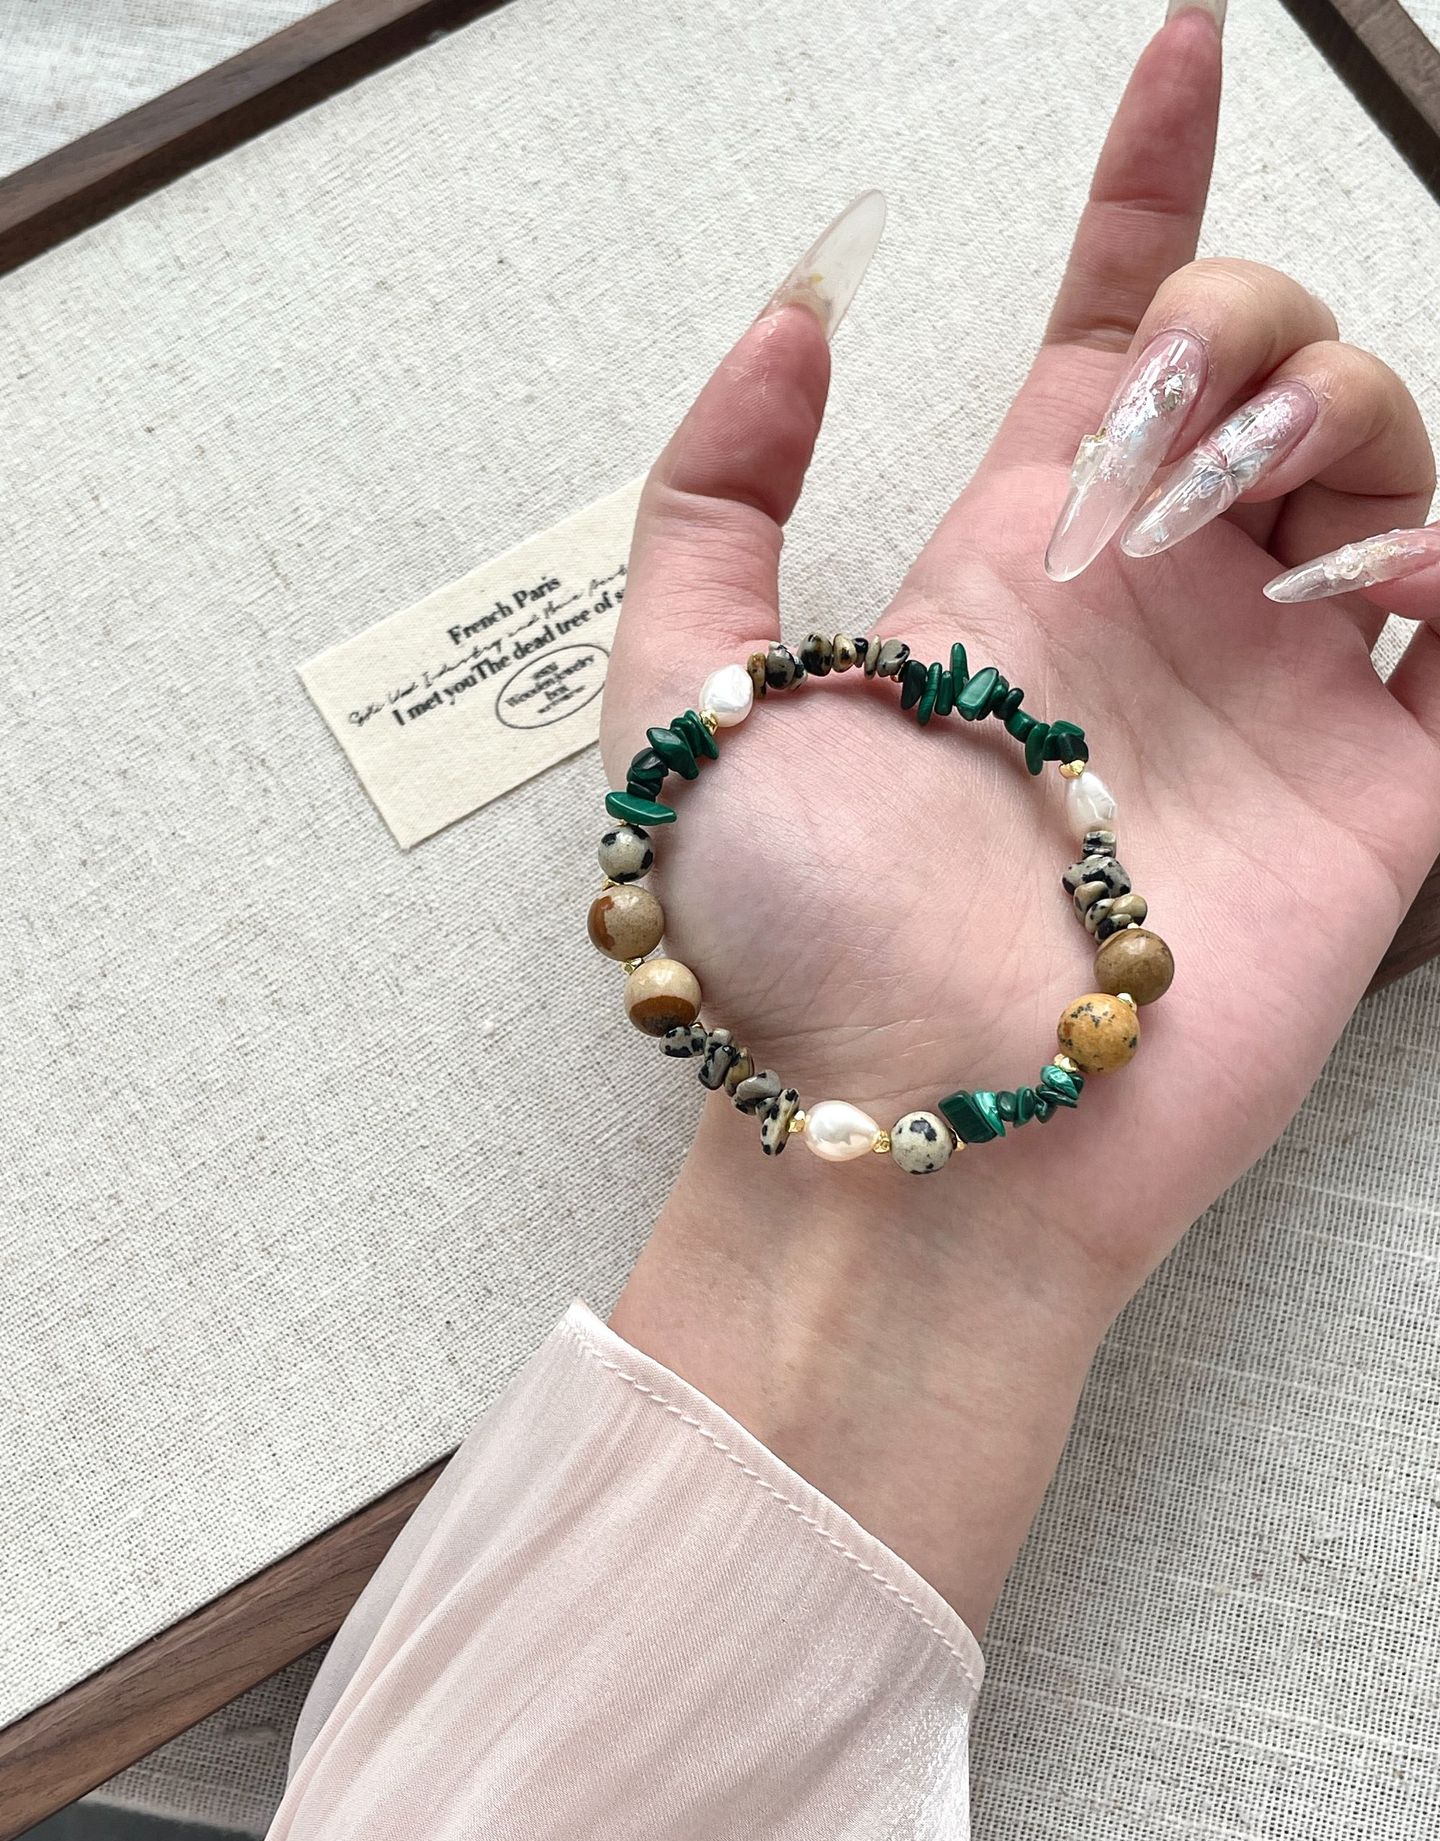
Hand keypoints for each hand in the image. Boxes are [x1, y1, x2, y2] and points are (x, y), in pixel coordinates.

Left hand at [598, 8, 1439, 1631]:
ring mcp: (1269, 694)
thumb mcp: (673, 698)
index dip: (1146, 190)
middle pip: (1265, 365)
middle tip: (1147, 449)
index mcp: (1012, 559)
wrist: (903, 1126)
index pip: (1103, 330)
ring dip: (1336, 419)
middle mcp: (1153, 608)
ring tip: (1236, 514)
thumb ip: (709, 494)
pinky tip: (1382, 577)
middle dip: (1239, 322)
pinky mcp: (1368, 799)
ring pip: (1381, 466)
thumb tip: (790, 316)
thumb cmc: (785, 941)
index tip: (1181, 51)